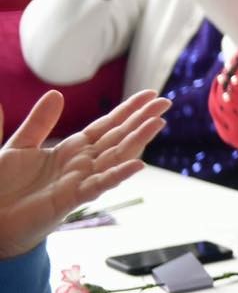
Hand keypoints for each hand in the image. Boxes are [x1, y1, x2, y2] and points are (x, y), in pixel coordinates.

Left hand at [0, 89, 168, 258]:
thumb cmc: (2, 187)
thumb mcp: (18, 146)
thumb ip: (39, 122)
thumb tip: (56, 93)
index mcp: (71, 149)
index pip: (106, 125)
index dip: (127, 110)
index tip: (149, 94)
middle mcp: (82, 163)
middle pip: (118, 137)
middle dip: (141, 120)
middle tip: (165, 102)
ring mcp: (80, 180)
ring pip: (115, 157)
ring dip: (138, 140)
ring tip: (159, 123)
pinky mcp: (70, 199)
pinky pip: (99, 185)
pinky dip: (118, 175)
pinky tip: (138, 164)